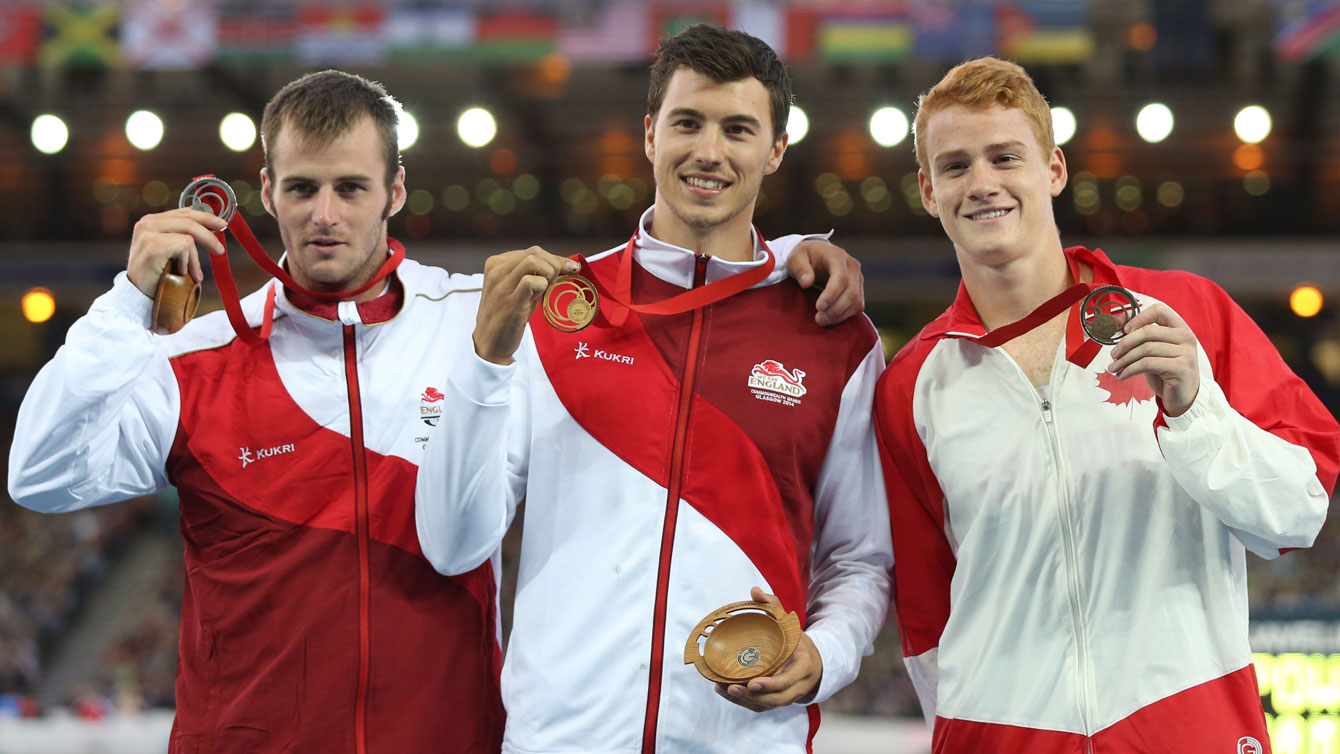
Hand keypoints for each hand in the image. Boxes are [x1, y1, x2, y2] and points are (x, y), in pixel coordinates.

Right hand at [126, 208, 228, 297]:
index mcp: (151, 221)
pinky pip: (184, 247)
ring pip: (188, 235)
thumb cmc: (156, 274)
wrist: (138, 294)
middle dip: (209, 235)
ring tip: (193, 273)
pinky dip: (188, 262)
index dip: (205, 217)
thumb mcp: (170, 251)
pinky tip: (179, 272)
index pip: (183, 213)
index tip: (222, 224)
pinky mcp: (153, 245)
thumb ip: (182, 236)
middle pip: (189, 220)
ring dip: (195, 258)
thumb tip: (211, 227)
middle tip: (220, 250)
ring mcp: (148, 233)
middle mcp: (147, 223)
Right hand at [474, 247, 578, 364]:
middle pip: (535, 252)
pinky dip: (543, 287)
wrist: (490, 342)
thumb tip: (564, 265)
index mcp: (497, 264)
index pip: (532, 251)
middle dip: (554, 265)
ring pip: (533, 261)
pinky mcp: (510, 300)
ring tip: (546, 288)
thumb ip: (533, 274)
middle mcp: (496, 270)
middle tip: (556, 282)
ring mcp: (502, 285)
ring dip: (549, 273)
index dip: (555, 258)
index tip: (569, 268)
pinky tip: (539, 297)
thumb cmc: (507, 315)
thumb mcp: (517, 289)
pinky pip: (532, 281)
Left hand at [713, 587, 822, 711]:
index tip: (753, 683)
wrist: (814, 663)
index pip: (788, 680)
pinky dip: (744, 703)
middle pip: (776, 699)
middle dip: (753, 697)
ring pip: (767, 705)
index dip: (771, 684)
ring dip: (745, 701)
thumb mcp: (790, 624)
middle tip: (732, 688)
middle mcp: (798, 685)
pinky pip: (762, 706)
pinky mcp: (778, 700)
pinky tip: (725, 692)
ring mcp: (788, 696)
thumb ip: (774, 607)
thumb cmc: (798, 642)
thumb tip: (754, 591)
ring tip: (724, 690)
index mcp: (804, 666)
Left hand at [786, 239, 863, 326]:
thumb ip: (800, 268)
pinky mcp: (858, 289)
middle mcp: (852, 266)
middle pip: (851, 292)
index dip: (832, 294)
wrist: (816, 254)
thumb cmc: (805, 256)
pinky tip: (830, 318)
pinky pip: (857, 306)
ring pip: (856, 301)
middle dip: (835, 309)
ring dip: (840, 315)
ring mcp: (858, 278)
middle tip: (818, 319)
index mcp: (838, 256)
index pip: (841, 277)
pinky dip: (844, 315)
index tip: (819, 307)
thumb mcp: (795, 258)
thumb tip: (806, 282)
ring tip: (822, 320)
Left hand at [1107, 303, 1200, 415]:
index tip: (1124, 330)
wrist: (1183, 397)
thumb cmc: (1165, 372)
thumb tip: (1116, 322)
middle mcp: (1186, 337)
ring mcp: (1185, 353)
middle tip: (1113, 354)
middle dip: (1125, 343)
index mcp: (1180, 328)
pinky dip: (1129, 370)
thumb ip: (1141, 337)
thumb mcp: (1154, 351)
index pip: (1159, 310)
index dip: (1138, 317)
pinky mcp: (1180, 368)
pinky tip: (1122, 376)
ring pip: (1145, 349)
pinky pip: (1147, 364)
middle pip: (1148, 331)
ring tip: (1114, 368)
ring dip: (1124, 359)